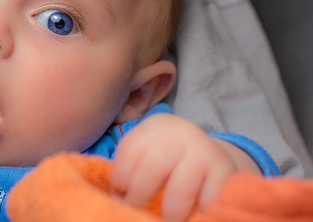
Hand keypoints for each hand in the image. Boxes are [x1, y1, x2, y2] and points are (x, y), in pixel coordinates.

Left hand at [109, 114, 245, 221]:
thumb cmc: (168, 159)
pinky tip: (193, 217)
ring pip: (180, 190)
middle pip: (153, 167)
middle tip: (134, 212)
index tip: (118, 199)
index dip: (119, 179)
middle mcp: (179, 134)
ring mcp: (204, 152)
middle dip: (139, 196)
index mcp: (155, 127)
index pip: (129, 152)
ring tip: (165, 220)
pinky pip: (209, 201)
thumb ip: (131, 169)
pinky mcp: (225, 172)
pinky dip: (199, 214)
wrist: (212, 154)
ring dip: (170, 212)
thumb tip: (115, 199)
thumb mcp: (148, 152)